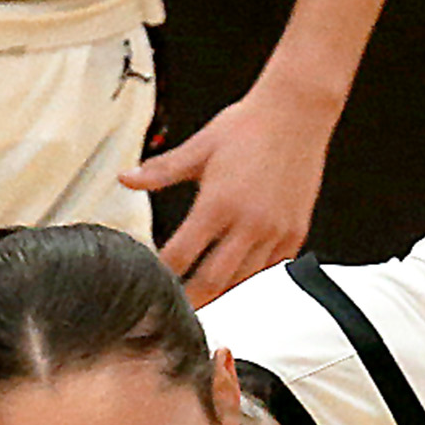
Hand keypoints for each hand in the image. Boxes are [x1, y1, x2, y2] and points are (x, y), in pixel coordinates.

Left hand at [126, 81, 332, 305]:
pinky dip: (253, 278)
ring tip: (205, 301)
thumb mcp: (199, 147)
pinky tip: (239, 279)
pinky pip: (272, 268)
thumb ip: (161, 171)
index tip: (153, 281)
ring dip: (222, 294)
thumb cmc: (250, 125)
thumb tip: (127, 179)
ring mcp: (275, 231)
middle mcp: (248, 223)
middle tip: (176, 311)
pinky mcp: (295, 231)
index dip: (164, 273)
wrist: (297, 113)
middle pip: (213, 280)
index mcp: (219, 203)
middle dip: (192, 300)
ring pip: (244, 280)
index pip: (182, 254)